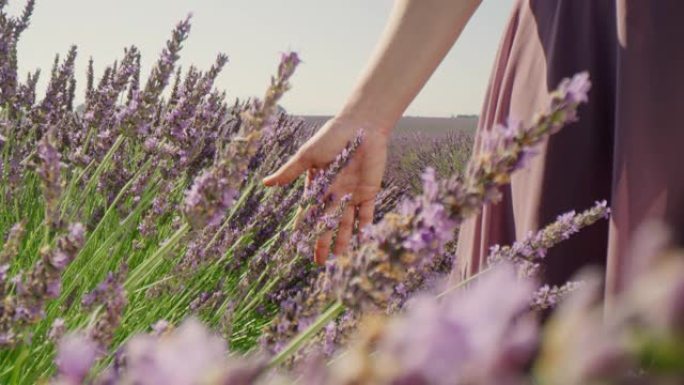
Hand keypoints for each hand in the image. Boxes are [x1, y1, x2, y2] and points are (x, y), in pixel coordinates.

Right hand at [263, 115, 388, 263]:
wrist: (361, 126)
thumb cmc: (331, 137)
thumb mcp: (307, 155)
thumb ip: (289, 172)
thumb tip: (264, 184)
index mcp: (318, 186)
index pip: (309, 213)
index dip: (305, 229)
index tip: (298, 245)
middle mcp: (334, 193)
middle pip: (327, 223)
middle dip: (323, 242)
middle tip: (320, 262)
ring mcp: (352, 194)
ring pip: (346, 222)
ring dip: (343, 239)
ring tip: (340, 257)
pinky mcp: (369, 191)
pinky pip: (367, 213)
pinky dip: (365, 225)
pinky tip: (362, 239)